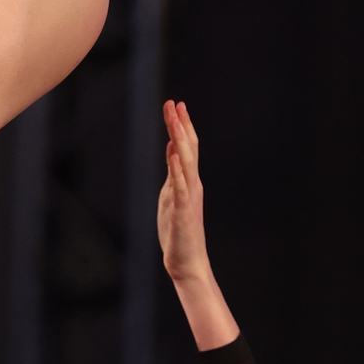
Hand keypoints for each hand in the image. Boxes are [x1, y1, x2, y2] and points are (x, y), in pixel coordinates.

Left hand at [156, 100, 239, 350]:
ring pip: (185, 161)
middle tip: (175, 103)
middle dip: (180, 125)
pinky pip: (180, 185)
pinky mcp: (182, 209)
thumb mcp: (172, 195)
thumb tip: (172, 147)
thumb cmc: (178, 230)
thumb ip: (174, 172)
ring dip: (179, 139)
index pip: (186, 147)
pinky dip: (177, 168)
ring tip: (174, 119)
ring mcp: (188, 195)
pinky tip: (174, 152)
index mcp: (188, 180)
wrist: (186, 261)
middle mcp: (191, 183)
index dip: (182, 125)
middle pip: (187, 148)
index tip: (176, 104)